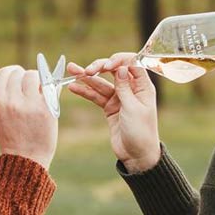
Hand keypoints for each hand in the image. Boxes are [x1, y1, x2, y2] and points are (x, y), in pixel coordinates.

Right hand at [0, 64, 57, 169]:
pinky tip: (51, 91)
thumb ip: (7, 97)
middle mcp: (14, 101)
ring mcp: (32, 104)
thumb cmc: (13, 139)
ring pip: (37, 75)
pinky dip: (52, 86)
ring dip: (40, 79)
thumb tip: (17, 77)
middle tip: (31, 86)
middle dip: (27, 76)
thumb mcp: (1, 116)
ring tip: (41, 90)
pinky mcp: (48, 109)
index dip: (12, 71)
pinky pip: (52, 86)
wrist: (26, 160)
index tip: (17, 75)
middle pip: (22, 72)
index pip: (5, 73)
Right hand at [66, 54, 159, 172]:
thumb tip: (120, 67)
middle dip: (99, 67)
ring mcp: (119, 98)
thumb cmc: (141, 132)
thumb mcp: (133, 108)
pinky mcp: (109, 107)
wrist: (137, 154)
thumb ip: (124, 88)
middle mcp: (131, 89)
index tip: (106, 65)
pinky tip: (74, 87)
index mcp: (143, 87)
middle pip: (114, 70)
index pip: (132, 64)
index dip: (118, 60)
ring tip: (71, 70)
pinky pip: (96, 96)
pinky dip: (85, 91)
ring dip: (87, 77)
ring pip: (102, 83)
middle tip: (86, 70)